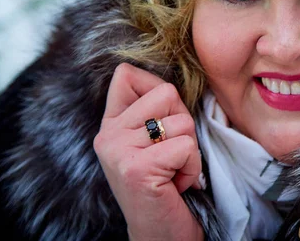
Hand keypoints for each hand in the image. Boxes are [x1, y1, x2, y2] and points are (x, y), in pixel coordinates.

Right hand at [93, 63, 202, 240]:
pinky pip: (186, 146)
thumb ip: (154, 109)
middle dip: (183, 123)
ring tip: (173, 172)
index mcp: (110, 124)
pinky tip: (176, 185)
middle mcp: (107, 135)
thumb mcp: (155, 140)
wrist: (161, 234)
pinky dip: (192, 168)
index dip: (158, 90)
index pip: (127, 74)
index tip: (162, 124)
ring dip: (190, 150)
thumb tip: (168, 77)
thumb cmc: (167, 184)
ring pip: (182, 121)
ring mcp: (118, 151)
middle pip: (166, 92)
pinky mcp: (137, 169)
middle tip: (172, 154)